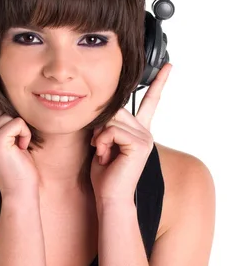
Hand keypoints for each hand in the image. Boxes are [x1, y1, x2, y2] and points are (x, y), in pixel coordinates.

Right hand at [0, 64, 39, 195]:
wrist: (19, 190)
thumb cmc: (15, 165)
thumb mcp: (2, 140)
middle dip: (13, 123)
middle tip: (14, 145)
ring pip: (9, 115)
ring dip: (20, 130)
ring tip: (17, 149)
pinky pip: (17, 122)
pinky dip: (25, 135)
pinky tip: (21, 149)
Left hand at [90, 62, 172, 203]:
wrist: (111, 198)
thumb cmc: (104, 176)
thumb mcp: (103, 143)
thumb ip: (107, 125)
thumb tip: (103, 109)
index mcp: (139, 131)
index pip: (151, 102)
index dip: (159, 83)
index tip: (168, 66)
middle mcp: (145, 132)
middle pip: (117, 109)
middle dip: (100, 126)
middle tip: (98, 147)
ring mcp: (145, 138)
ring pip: (112, 119)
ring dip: (99, 136)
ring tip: (101, 154)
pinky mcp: (140, 144)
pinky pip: (112, 130)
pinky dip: (102, 142)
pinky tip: (104, 155)